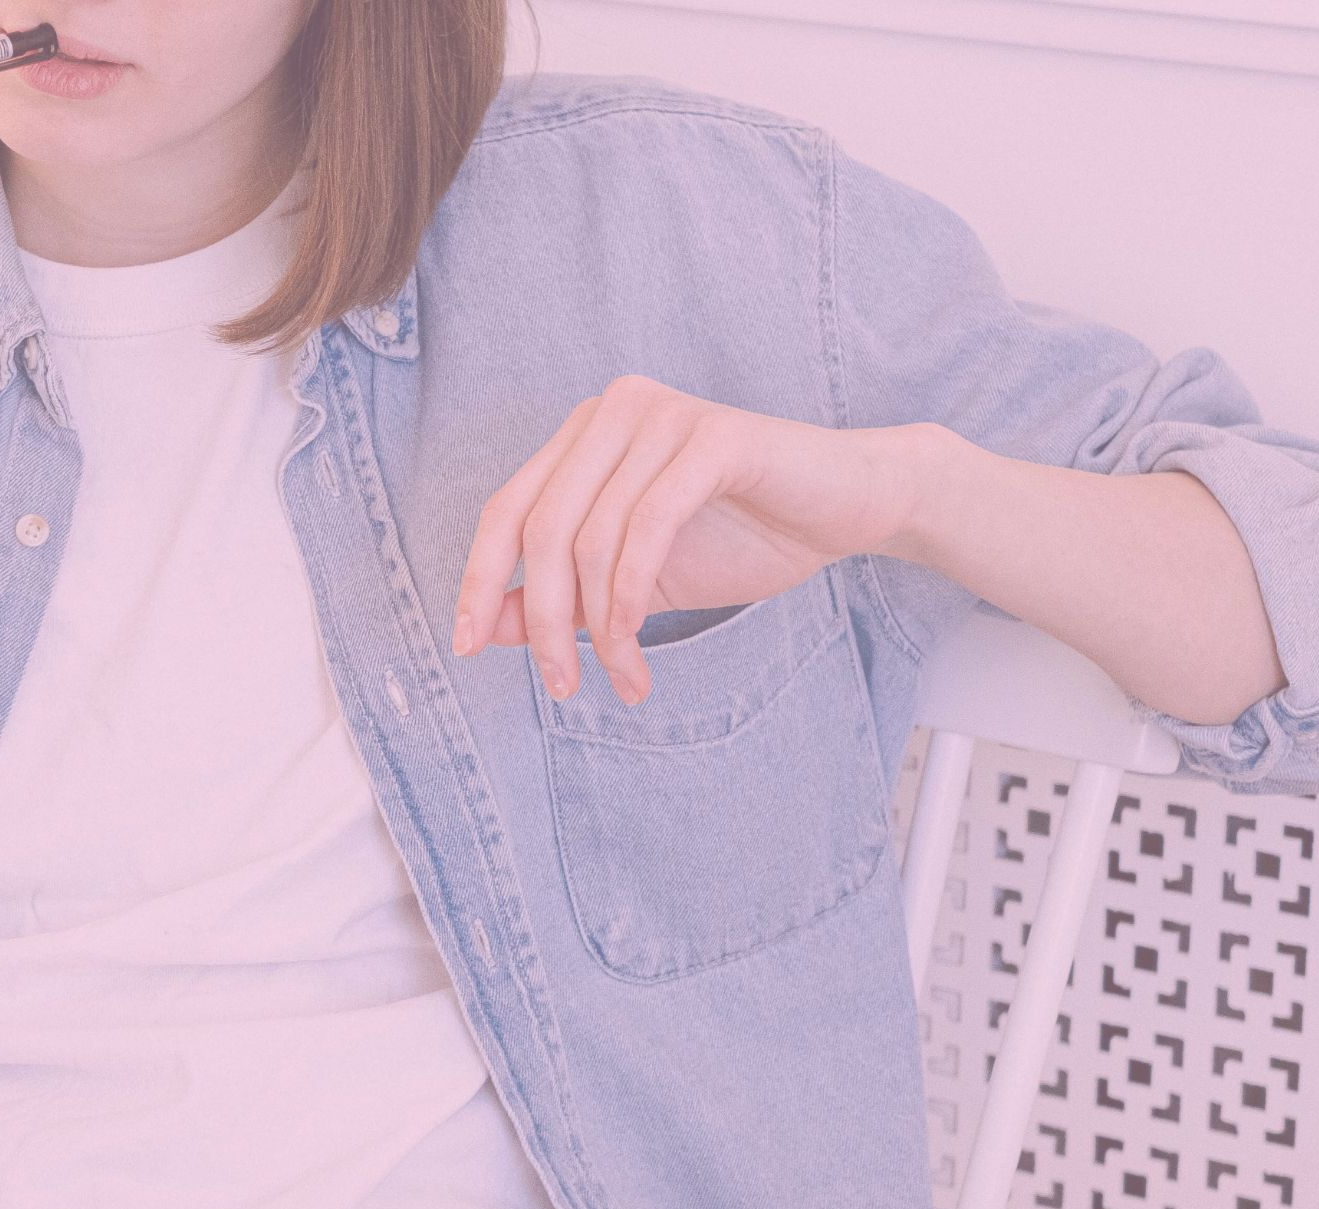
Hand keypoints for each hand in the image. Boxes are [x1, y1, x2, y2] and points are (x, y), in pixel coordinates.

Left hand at [452, 376, 941, 704]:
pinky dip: (632, 596)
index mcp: (583, 436)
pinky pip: (646, 528)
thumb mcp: (632, 581)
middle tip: (562, 687)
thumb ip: (559, 596)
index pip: (506, 511)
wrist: (851, 508)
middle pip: (541, 530)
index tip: (468, 647)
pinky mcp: (711, 436)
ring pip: (591, 539)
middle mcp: (611, 411)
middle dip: (544, 621)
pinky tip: (640, 641)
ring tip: (624, 677)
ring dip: (600, 626)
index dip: (480, 581)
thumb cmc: (743, 536)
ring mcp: (660, 416)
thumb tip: (487, 627)